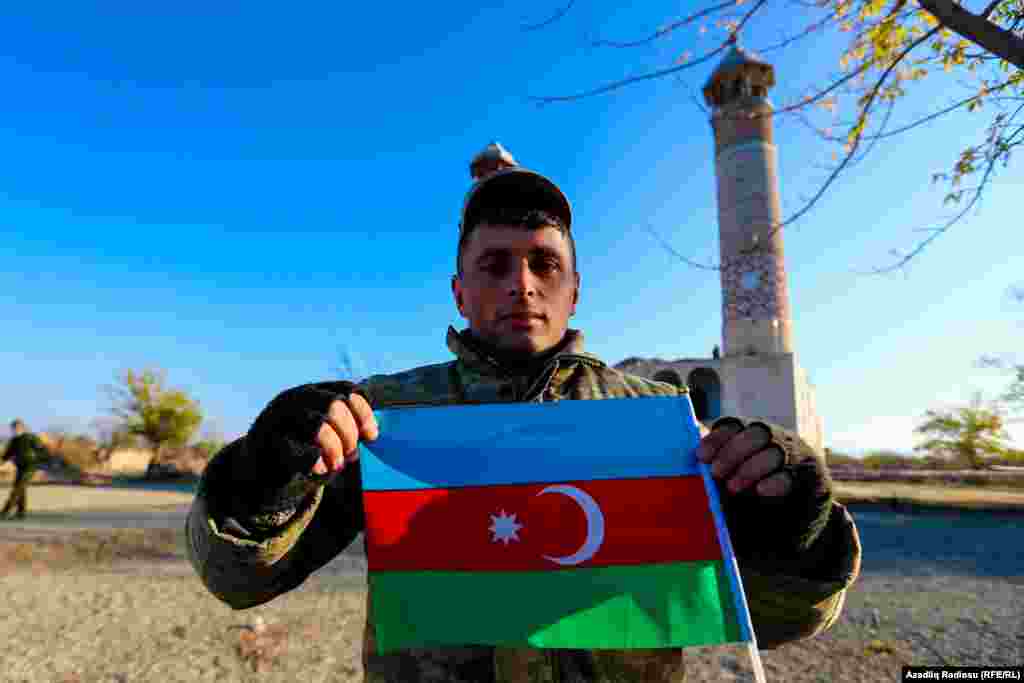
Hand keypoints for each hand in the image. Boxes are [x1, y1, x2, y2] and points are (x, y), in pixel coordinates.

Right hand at [247, 381, 378, 486]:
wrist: (258, 467)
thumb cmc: (302, 448)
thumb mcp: (325, 432)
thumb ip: (347, 428)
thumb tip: (372, 433)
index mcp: (313, 392)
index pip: (346, 390)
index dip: (364, 412)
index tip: (371, 436)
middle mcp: (294, 399)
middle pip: (334, 405)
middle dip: (349, 433)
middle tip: (351, 454)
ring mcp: (278, 418)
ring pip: (318, 425)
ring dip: (335, 448)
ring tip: (338, 464)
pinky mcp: (266, 443)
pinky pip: (295, 450)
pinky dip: (314, 461)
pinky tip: (320, 469)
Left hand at [697, 418, 789, 496]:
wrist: (795, 491)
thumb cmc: (750, 475)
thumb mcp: (732, 464)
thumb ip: (716, 459)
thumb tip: (695, 459)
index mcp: (749, 429)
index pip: (732, 425)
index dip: (717, 439)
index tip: (701, 456)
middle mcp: (771, 436)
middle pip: (754, 434)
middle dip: (733, 453)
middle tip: (717, 473)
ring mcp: (789, 453)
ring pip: (773, 453)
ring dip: (750, 469)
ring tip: (733, 487)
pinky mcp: (803, 474)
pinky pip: (790, 475)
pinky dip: (774, 482)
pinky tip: (761, 490)